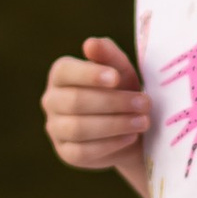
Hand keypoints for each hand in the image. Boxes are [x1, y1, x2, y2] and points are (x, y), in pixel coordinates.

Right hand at [43, 37, 151, 197]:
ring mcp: (55, 128)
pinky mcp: (66, 153)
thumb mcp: (120, 70)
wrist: (131, 128)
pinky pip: (83, 151)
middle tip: (144, 103)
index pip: (66, 72)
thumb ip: (108, 54)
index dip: (89, 75)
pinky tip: (130, 137)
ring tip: (143, 121)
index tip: (115, 78)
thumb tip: (90, 44)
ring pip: (78, 128)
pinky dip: (110, 144)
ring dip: (115, 124)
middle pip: (75, 101)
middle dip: (113, 102)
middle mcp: (51, 100)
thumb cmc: (122, 91)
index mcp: (61, 75)